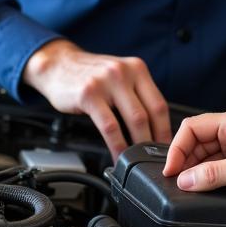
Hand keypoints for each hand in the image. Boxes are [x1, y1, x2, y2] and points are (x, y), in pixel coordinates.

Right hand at [22, 39, 170, 160]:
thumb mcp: (119, 76)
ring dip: (139, 146)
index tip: (167, 147)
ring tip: (139, 161)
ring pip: (134, 120)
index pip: (159, 103)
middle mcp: (125, 72)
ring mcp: (107, 82)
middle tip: (155, 159)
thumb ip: (135, 94)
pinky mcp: (89, 95)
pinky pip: (110, 126)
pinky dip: (117, 146)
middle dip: (155, 141)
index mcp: (137, 69)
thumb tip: (153, 126)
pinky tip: (118, 156)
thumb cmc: (90, 75)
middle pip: (150, 112)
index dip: (166, 129)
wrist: (58, 65)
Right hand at [162, 110, 225, 201]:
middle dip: (185, 161)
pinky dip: (213, 177)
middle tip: (177, 183)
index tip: (170, 171)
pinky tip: (210, 191)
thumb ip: (213, 174)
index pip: (192, 127)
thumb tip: (185, 180)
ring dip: (199, 170)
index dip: (177, 148)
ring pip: (210, 155)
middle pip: (199, 141)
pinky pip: (223, 166)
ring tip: (191, 189)